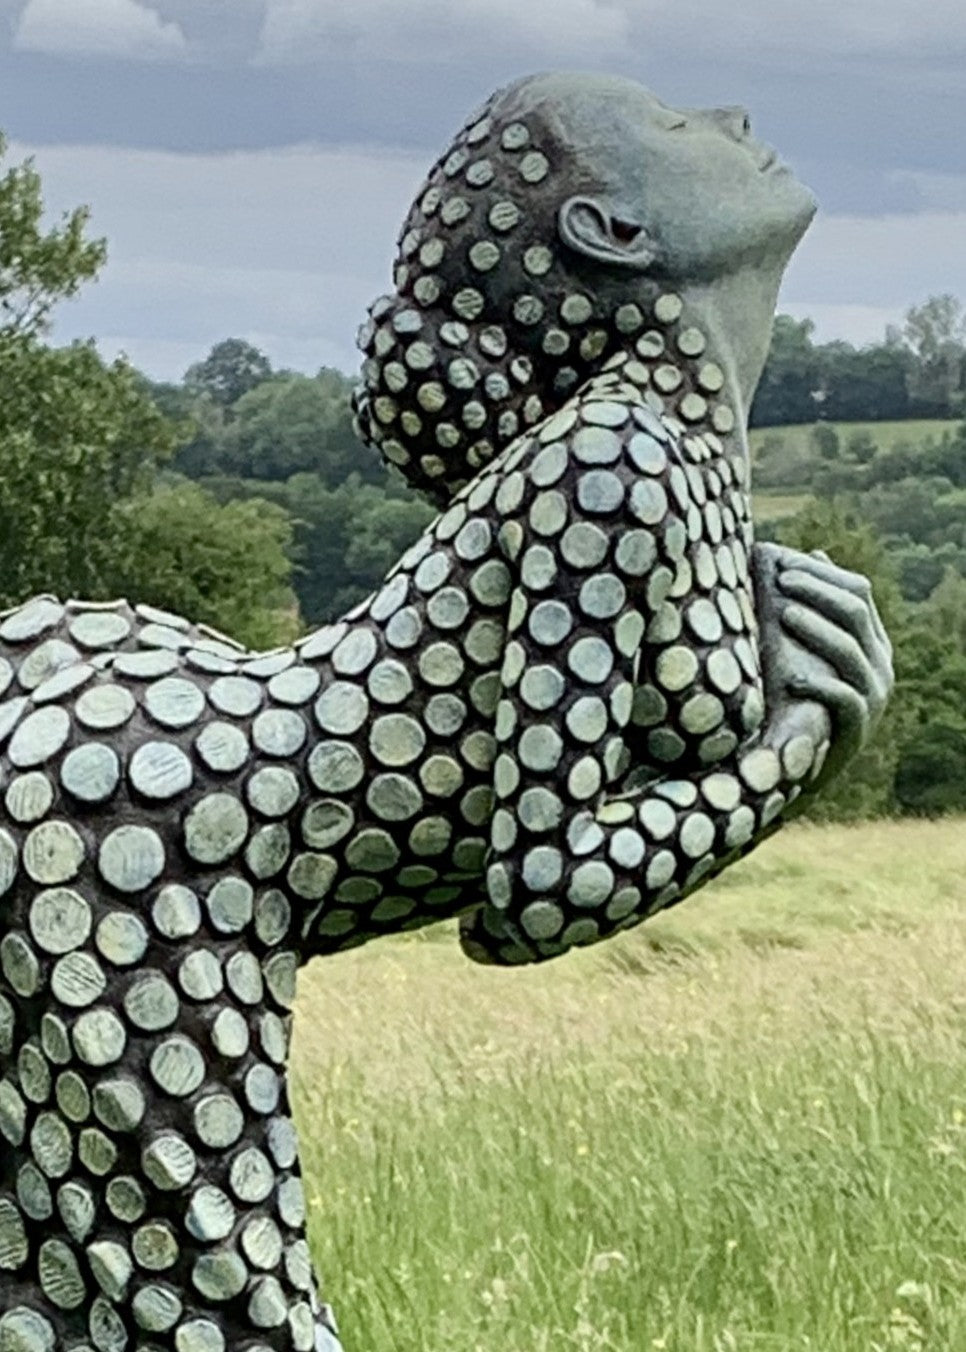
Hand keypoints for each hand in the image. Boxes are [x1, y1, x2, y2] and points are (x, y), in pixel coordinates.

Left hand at [752, 542, 893, 791]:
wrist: (800, 764)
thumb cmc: (798, 695)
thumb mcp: (810, 646)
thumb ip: (817, 605)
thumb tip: (816, 552)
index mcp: (870, 640)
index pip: (858, 592)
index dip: (822, 575)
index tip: (782, 565)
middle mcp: (879, 665)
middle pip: (856, 614)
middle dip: (817, 593)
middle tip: (780, 581)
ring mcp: (872, 697)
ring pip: (851, 652)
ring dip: (816, 629)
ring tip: (783, 614)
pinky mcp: (858, 731)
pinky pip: (845, 700)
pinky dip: (818, 684)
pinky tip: (790, 676)